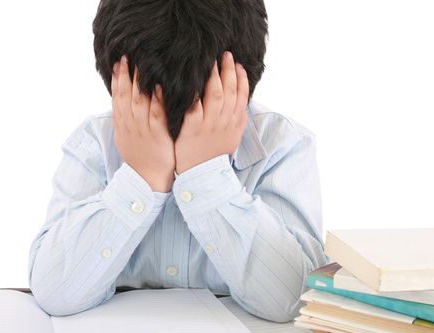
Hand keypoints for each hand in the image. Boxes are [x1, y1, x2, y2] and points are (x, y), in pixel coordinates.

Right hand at [111, 55, 174, 192]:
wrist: (147, 179)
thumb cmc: (140, 157)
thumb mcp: (126, 138)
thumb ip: (125, 119)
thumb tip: (123, 102)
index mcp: (122, 124)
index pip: (116, 97)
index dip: (116, 79)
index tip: (118, 62)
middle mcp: (130, 124)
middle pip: (125, 95)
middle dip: (126, 74)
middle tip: (127, 55)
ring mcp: (143, 130)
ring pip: (138, 101)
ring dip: (139, 82)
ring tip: (142, 63)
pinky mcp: (157, 135)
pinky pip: (156, 115)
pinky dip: (156, 100)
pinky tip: (158, 86)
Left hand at [174, 51, 248, 173]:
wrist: (203, 176)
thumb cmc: (215, 154)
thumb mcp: (233, 138)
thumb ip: (237, 119)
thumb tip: (242, 101)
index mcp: (235, 123)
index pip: (241, 96)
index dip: (241, 78)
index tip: (238, 64)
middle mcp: (224, 122)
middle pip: (230, 91)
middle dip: (228, 71)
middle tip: (226, 55)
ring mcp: (208, 126)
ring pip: (215, 96)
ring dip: (214, 76)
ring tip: (211, 61)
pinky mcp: (192, 130)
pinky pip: (194, 108)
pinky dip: (193, 94)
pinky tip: (190, 81)